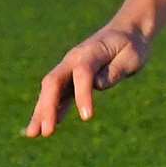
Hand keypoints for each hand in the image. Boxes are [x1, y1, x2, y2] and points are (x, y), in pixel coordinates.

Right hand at [24, 25, 149, 137]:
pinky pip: (59, 95)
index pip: (82, 73)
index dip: (83, 95)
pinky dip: (52, 109)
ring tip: (33, 134)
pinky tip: (48, 127)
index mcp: (91, 51)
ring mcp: (69, 68)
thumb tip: (97, 85)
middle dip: (48, 107)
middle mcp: (74, 58)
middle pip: (54, 82)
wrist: (127, 32)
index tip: (88, 117)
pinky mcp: (71, 78)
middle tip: (47, 132)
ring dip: (41, 112)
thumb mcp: (132, 56)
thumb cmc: (132, 45)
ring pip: (50, 90)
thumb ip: (115, 70)